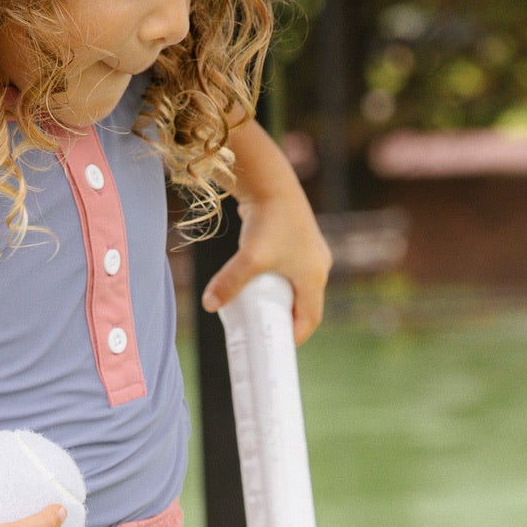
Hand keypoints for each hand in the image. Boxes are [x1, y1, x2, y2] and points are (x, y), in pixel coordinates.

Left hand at [200, 121, 331, 341]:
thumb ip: (229, 283)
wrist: (272, 181)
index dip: (295, 335)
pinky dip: (278, 279)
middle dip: (287, 318)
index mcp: (314, 276)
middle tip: (265, 329)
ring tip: (260, 308)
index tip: (276, 344)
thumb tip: (209, 305)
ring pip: (298, 284)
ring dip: (282, 298)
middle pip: (306, 302)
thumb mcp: (249, 258)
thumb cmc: (268, 222)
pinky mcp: (298, 237)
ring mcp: (309, 250)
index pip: (311, 318)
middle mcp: (318, 264)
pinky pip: (291, 267)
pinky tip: (260, 280)